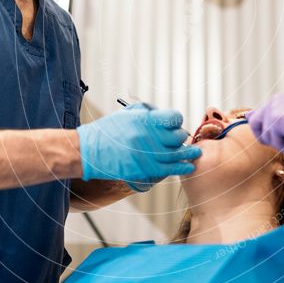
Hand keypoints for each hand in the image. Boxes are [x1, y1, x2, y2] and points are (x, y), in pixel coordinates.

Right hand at [77, 104, 200, 181]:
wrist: (87, 151)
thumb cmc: (106, 132)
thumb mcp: (126, 115)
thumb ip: (146, 113)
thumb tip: (164, 116)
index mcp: (145, 119)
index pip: (174, 118)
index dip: (176, 121)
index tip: (174, 125)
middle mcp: (149, 135)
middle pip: (177, 136)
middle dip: (179, 138)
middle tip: (179, 141)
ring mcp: (147, 153)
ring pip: (177, 154)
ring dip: (188, 154)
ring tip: (196, 154)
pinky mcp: (143, 169)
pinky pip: (169, 169)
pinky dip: (181, 167)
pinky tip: (189, 166)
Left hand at [247, 92, 283, 152]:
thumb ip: (279, 123)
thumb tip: (258, 126)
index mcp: (280, 99)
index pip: (258, 115)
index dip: (266, 130)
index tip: (278, 138)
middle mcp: (274, 101)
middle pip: (254, 124)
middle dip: (267, 138)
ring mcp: (274, 110)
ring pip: (264, 136)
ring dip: (281, 145)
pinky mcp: (276, 121)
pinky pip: (274, 143)